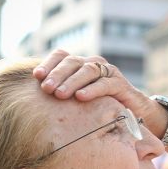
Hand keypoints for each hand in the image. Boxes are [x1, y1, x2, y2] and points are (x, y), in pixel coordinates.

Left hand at [33, 50, 166, 136]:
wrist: (133, 112)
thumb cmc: (100, 106)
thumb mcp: (78, 98)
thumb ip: (62, 93)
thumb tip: (34, 98)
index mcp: (80, 64)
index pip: (61, 55)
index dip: (48, 63)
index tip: (36, 76)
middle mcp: (94, 64)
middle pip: (72, 62)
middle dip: (57, 75)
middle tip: (46, 89)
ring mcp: (108, 72)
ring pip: (87, 71)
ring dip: (72, 82)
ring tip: (60, 94)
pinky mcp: (121, 84)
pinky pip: (105, 84)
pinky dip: (92, 89)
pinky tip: (81, 97)